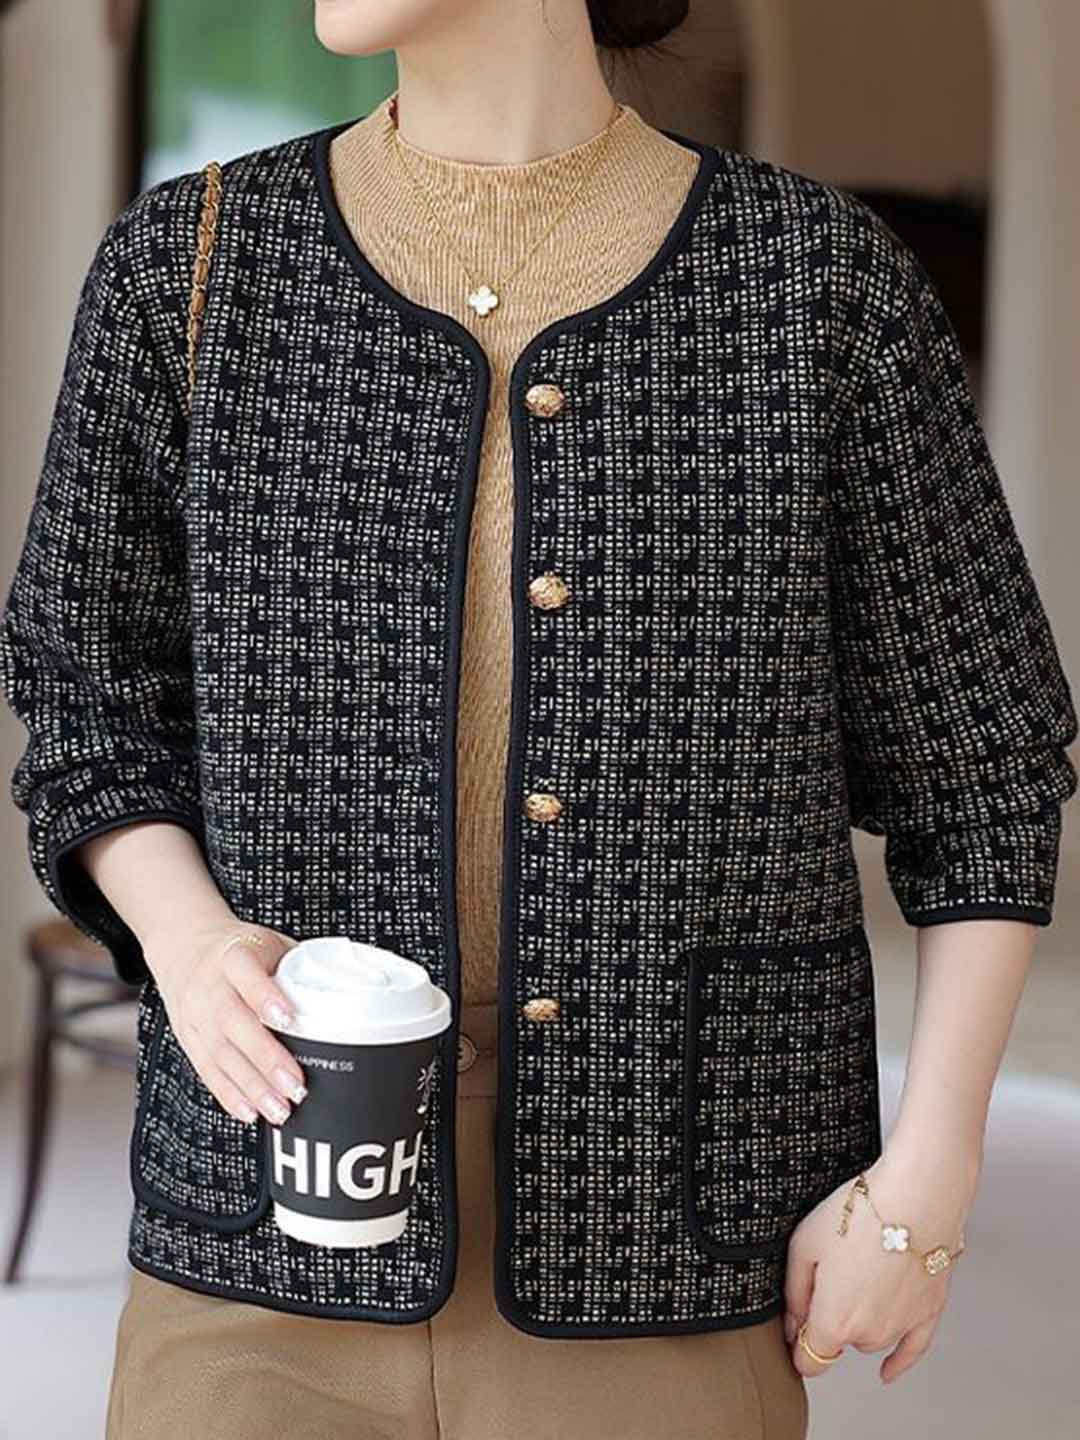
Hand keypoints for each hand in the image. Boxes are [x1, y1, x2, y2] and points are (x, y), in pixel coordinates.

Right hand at [141, 916, 308, 1127]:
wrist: (186, 949)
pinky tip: (251, 1111)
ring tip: (280, 1110)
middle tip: (295, 1085)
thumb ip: (302, 967)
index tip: (289, 1018)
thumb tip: (352, 989)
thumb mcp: (271, 944)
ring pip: (221, 1055)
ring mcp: (196, 1015)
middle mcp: (211, 986)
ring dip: (252, 1087)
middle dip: (266, 1058)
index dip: (265, 996)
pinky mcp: (190, 1040)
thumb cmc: (240, 949)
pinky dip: (230, 1095)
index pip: (246, 973)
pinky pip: (207, 1071)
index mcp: (234, 955)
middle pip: (234, 1023)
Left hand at [782, 1144, 977, 1384]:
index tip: (796, 1334)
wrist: (916, 1198)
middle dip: (832, 1319)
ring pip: (872, 1339)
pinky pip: (912, 1350)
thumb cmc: (860, 1215)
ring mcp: (902, 1326)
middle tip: (833, 1273)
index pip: (810, 1361)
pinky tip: (887, 1373)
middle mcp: (870, 1334)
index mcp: (836, 1322)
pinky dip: (898, 1362)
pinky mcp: (929, 1313)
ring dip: (862, 1321)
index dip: (798, 1347)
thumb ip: (794, 1293)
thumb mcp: (804, 1245)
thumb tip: (792, 1325)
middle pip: (842, 1342)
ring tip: (862, 1272)